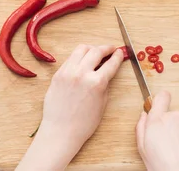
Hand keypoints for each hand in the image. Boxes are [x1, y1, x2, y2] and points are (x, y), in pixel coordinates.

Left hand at [16, 44, 123, 170]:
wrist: (61, 130)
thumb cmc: (83, 123)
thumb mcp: (102, 103)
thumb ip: (105, 84)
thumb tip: (106, 71)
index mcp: (97, 83)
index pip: (111, 63)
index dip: (117, 56)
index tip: (120, 52)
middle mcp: (82, 74)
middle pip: (96, 51)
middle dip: (106, 48)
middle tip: (110, 49)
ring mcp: (68, 72)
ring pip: (81, 49)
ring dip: (91, 49)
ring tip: (95, 52)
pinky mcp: (58, 74)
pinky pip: (70, 59)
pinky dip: (78, 57)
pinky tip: (82, 62)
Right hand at [136, 91, 178, 170]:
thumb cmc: (163, 165)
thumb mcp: (142, 148)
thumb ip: (141, 127)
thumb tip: (144, 116)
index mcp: (158, 119)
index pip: (161, 97)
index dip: (160, 101)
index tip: (160, 106)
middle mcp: (176, 116)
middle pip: (172, 115)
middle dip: (170, 125)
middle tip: (167, 142)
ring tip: (178, 149)